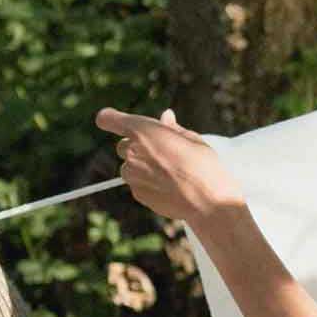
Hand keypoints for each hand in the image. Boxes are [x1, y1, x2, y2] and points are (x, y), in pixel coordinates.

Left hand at [95, 106, 245, 226]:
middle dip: (137, 148)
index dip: (110, 118)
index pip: (109, 119)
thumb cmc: (203, 165)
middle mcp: (132, 152)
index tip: (110, 120)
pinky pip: (137, 184)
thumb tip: (165, 117)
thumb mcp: (190, 139)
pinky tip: (169, 186)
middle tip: (161, 153)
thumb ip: (171, 128)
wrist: (208, 200)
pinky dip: (148, 184)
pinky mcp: (138, 194)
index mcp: (143, 131)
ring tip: (169, 173)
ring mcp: (133, 175)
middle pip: (123, 146)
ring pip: (130, 167)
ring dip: (143, 167)